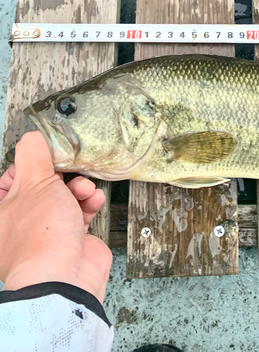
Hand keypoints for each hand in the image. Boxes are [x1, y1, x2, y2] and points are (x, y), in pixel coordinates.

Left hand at [0, 132, 111, 301]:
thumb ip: (34, 154)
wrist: (66, 276)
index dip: (30, 164)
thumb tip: (33, 137)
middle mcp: (20, 222)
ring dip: (79, 189)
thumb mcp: (34, 182)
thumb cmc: (41, 235)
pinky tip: (94, 200)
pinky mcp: (70, 238)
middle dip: (61, 176)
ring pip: (63, 198)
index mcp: (0, 211)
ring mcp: (46, 231)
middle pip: (41, 186)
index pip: (10, 177)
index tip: (47, 157)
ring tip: (84, 190)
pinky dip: (89, 204)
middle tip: (69, 170)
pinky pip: (79, 213)